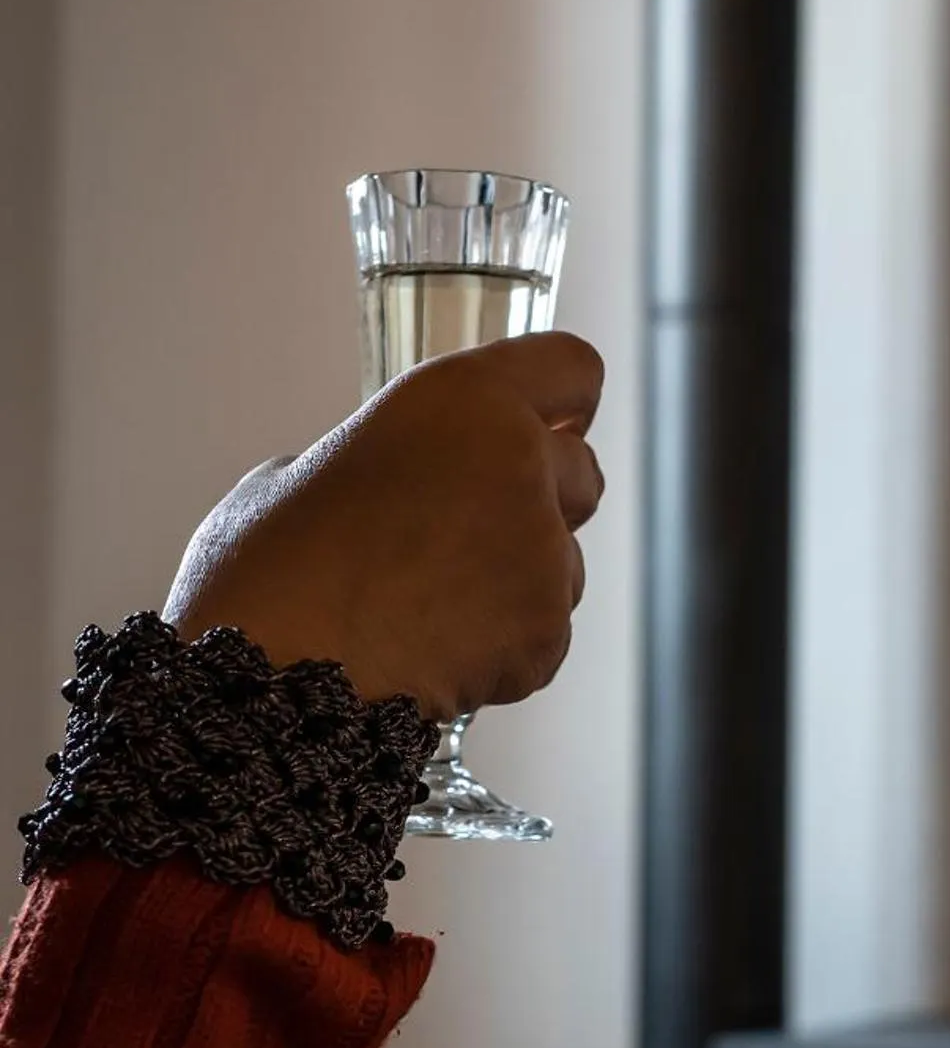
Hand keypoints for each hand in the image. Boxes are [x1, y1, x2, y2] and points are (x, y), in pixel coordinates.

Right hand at [163, 333, 604, 719]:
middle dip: (545, 503)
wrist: (273, 679)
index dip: (565, 404)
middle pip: (584, 472)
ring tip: (429, 614)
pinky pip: (546, 637)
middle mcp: (517, 462)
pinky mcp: (546, 631)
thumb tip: (389, 484)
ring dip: (522, 585)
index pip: (569, 369)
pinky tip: (436, 659)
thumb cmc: (266, 575)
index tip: (559, 425)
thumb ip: (379, 460)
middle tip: (473, 539)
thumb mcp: (301, 471)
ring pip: (568, 565)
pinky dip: (505, 654)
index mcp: (459, 400)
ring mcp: (542, 552)